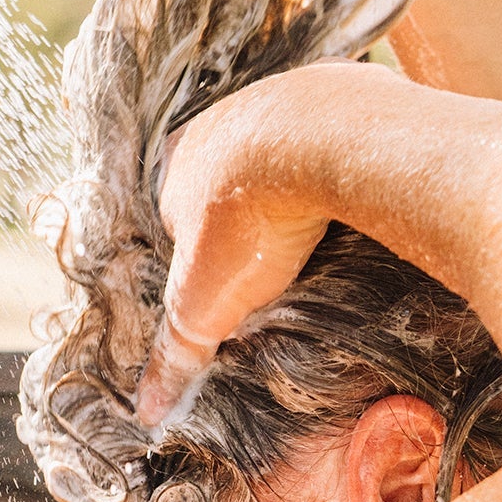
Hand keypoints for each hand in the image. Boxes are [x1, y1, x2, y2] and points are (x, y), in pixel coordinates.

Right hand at [132, 81, 337, 435]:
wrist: (319, 141)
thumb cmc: (249, 221)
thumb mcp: (204, 303)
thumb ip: (177, 352)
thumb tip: (146, 413)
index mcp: (174, 170)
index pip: (177, 215)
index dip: (203, 250)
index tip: (234, 278)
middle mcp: (215, 127)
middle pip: (227, 178)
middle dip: (249, 211)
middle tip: (278, 252)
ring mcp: (271, 101)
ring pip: (278, 148)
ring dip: (294, 181)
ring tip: (322, 224)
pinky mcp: (327, 89)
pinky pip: (330, 126)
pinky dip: (339, 154)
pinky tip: (355, 189)